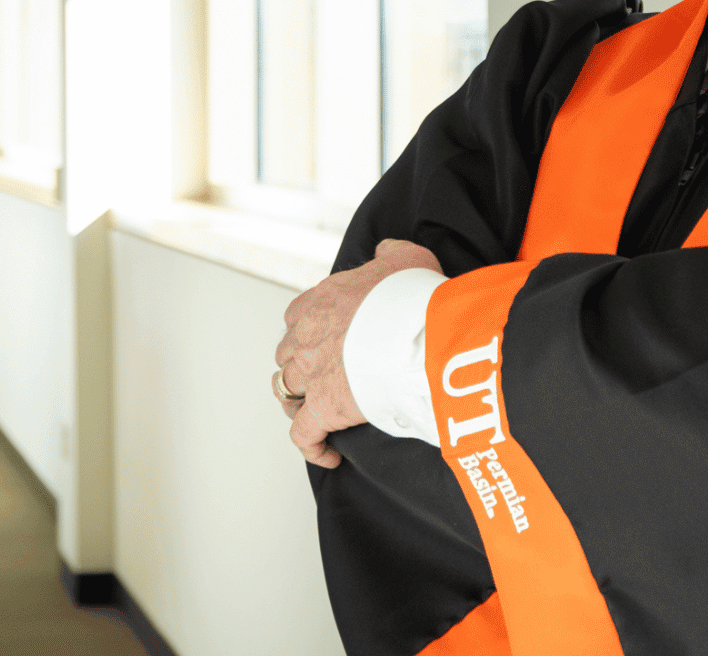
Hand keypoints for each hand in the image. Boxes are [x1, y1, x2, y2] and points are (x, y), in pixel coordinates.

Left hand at [275, 238, 444, 467]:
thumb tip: (383, 253)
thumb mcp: (405, 257)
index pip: (297, 317)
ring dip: (299, 401)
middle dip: (302, 364)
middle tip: (324, 375)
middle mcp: (306, 336)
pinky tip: (328, 454)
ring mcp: (311, 374)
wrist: (420, 331)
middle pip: (288, 355)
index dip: (310, 331)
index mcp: (320, 301)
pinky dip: (312, 446)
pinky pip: (303, 436)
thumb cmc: (415, 296)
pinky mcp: (323, 409)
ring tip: (317, 411)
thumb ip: (388, 253)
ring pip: (287, 392)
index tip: (327, 340)